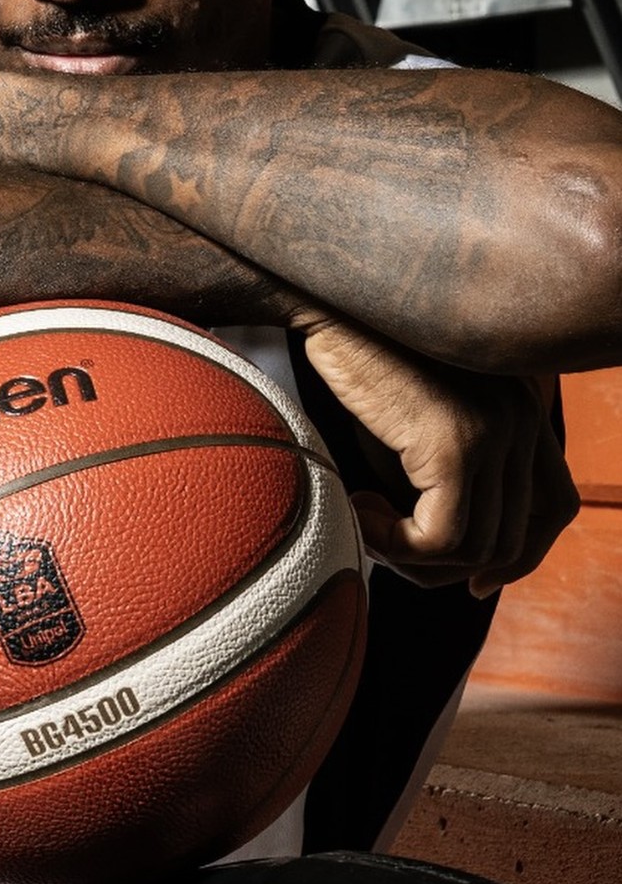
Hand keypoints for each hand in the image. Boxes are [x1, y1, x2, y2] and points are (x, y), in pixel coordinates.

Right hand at [298, 316, 578, 596]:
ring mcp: (497, 428)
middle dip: (452, 567)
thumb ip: (442, 477)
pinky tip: (359, 511)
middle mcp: (525, 415)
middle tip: (391, 552)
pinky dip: (397, 545)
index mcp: (525, 406)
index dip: (519, 554)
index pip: (555, 505)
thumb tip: (444, 552)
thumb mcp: (416, 424)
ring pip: (477, 546)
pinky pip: (441, 536)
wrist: (327, 304)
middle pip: (518, 537)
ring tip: (367, 523)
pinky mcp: (457, 442)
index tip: (470, 578)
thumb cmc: (359, 360)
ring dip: (414, 556)